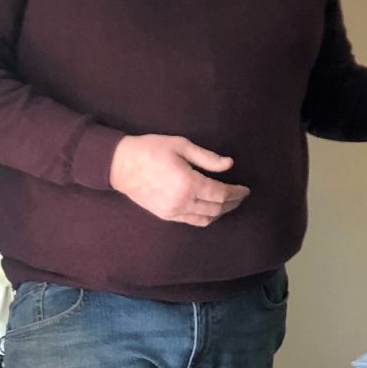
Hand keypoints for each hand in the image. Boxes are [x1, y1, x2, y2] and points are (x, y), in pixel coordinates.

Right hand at [108, 135, 249, 226]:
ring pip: (206, 219)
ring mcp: (173, 211)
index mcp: (188, 183)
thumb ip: (207, 158)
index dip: (237, 193)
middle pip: (216, 209)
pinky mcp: (165, 215)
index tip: (245, 189)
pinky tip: (211, 209)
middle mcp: (182, 202)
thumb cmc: (151, 150)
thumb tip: (229, 164)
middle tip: (241, 196)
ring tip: (230, 203)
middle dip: (233, 203)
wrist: (120, 165)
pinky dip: (206, 217)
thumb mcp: (181, 146)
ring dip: (221, 212)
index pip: (221, 194)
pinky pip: (192, 221)